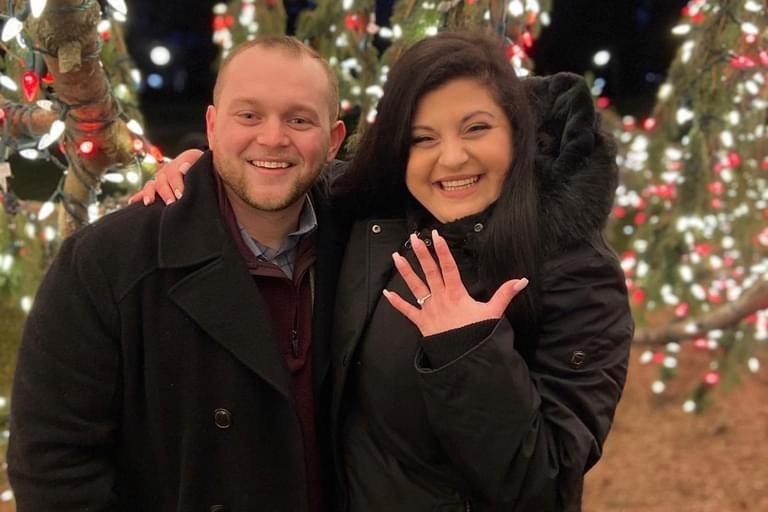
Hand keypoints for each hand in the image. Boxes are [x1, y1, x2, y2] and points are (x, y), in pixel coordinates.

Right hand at [127, 149, 203, 204]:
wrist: (203, 167)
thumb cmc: (206, 168)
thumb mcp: (203, 164)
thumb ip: (195, 166)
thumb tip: (183, 168)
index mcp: (180, 163)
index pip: (174, 173)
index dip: (177, 184)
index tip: (181, 195)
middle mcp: (167, 170)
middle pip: (162, 181)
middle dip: (166, 193)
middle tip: (171, 203)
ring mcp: (160, 179)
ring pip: (152, 185)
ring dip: (150, 194)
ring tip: (150, 203)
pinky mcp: (157, 187)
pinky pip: (145, 191)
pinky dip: (138, 196)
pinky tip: (131, 202)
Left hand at [383, 230, 527, 336]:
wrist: (464, 358)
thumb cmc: (478, 335)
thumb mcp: (494, 313)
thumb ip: (505, 294)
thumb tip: (522, 280)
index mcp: (456, 294)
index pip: (449, 268)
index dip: (443, 251)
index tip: (437, 236)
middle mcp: (440, 298)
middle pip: (430, 272)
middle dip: (422, 254)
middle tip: (415, 238)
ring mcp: (429, 310)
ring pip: (415, 287)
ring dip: (406, 271)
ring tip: (397, 256)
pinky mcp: (422, 322)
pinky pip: (407, 311)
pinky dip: (396, 303)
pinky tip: (386, 293)